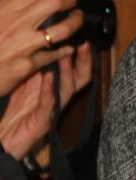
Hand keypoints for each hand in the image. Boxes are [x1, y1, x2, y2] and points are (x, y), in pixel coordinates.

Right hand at [0, 0, 84, 96]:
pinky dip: (64, 49)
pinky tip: (68, 47)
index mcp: (4, 9)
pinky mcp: (26, 66)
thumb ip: (6, 4)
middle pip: (56, 3)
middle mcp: (15, 25)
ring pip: (62, 29)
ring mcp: (23, 46)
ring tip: (77, 19)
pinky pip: (53, 55)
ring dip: (75, 22)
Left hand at [0, 42, 92, 162]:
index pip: (75, 71)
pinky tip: (48, 77)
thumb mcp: (23, 88)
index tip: (80, 36)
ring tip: (67, 55)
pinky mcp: (42, 122)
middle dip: (84, 62)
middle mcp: (58, 99)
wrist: (3, 142)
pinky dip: (49, 89)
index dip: (80, 55)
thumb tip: (40, 48)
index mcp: (55, 90)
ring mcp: (52, 111)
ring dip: (68, 71)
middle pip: (80, 79)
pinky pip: (49, 104)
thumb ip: (33, 72)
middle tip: (84, 44)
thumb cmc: (13, 116)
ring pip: (68, 89)